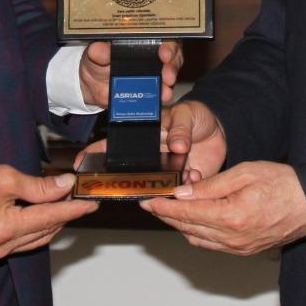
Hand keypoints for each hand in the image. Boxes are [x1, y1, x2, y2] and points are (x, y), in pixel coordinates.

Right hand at [0, 160, 96, 260]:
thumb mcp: (6, 177)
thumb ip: (39, 186)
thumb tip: (64, 186)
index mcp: (3, 228)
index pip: (49, 218)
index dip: (73, 209)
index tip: (90, 203)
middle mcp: (0, 246)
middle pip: (45, 230)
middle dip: (64, 213)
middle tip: (79, 197)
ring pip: (37, 238)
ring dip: (53, 222)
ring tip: (65, 203)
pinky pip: (24, 241)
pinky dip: (37, 228)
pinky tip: (44, 214)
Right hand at [70, 97, 225, 183]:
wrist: (223, 130)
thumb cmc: (197, 116)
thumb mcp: (186, 113)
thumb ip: (179, 128)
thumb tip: (177, 145)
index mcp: (145, 136)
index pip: (115, 144)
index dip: (97, 153)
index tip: (82, 161)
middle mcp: (151, 156)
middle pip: (131, 171)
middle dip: (131, 179)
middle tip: (135, 182)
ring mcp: (166, 170)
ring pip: (156, 185)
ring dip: (165, 185)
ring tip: (183, 173)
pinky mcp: (184, 181)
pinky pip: (180, 192)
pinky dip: (187, 188)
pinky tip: (195, 174)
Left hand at [78, 40, 183, 109]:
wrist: (92, 85)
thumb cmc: (97, 62)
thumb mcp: (95, 54)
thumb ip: (98, 51)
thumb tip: (99, 49)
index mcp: (141, 38)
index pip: (161, 36)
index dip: (167, 45)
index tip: (164, 53)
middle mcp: (153, 53)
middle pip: (172, 56)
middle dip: (172, 66)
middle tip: (168, 75)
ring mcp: (155, 72)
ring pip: (170, 74)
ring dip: (169, 83)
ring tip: (165, 91)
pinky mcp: (153, 89)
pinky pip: (162, 92)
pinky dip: (163, 95)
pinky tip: (162, 98)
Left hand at [141, 161, 305, 256]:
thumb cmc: (283, 183)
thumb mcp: (244, 173)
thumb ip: (210, 185)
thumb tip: (181, 193)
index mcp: (232, 217)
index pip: (186, 213)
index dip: (163, 207)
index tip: (146, 202)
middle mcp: (233, 238)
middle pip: (188, 228)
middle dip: (166, 216)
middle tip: (150, 204)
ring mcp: (239, 248)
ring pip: (197, 239)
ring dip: (180, 226)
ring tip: (167, 210)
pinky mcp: (245, 251)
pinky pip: (212, 245)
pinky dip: (197, 233)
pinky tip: (192, 221)